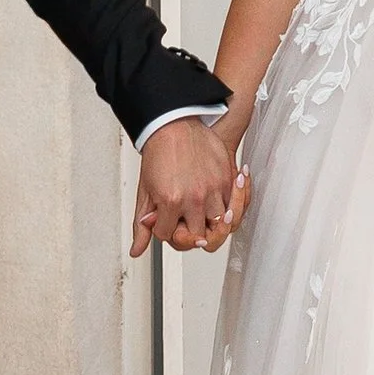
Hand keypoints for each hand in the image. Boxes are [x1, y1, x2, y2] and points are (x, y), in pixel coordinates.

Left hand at [130, 119, 248, 257]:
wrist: (173, 124)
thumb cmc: (159, 154)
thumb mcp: (144, 191)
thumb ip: (141, 225)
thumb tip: (137, 250)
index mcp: (171, 201)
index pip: (168, 236)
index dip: (164, 230)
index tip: (162, 219)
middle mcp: (195, 198)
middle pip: (199, 238)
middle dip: (189, 234)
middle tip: (183, 222)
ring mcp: (214, 188)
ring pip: (221, 227)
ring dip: (212, 224)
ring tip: (202, 215)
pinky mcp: (227, 179)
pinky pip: (236, 206)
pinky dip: (231, 208)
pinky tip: (223, 204)